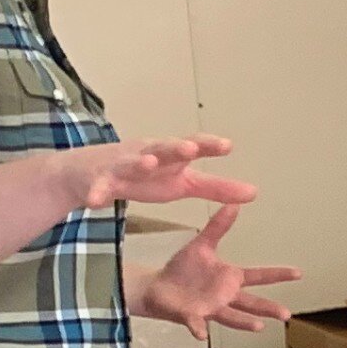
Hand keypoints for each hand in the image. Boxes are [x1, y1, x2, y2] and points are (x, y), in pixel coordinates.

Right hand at [69, 134, 259, 215]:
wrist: (92, 173)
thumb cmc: (145, 176)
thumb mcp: (182, 184)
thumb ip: (215, 188)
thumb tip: (254, 193)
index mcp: (169, 156)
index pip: (191, 146)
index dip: (208, 145)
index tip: (227, 146)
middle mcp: (146, 154)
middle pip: (162, 148)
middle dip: (175, 147)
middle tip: (191, 148)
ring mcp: (120, 166)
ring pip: (130, 162)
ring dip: (139, 162)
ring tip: (148, 163)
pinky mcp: (97, 181)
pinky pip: (97, 188)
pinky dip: (97, 193)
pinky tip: (96, 201)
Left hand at [132, 201, 299, 336]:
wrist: (159, 287)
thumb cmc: (183, 269)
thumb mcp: (202, 245)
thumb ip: (218, 227)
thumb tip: (233, 204)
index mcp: (231, 278)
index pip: (259, 276)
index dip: (279, 274)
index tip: (298, 273)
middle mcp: (226, 296)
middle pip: (252, 303)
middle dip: (268, 308)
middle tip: (286, 314)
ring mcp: (211, 308)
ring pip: (231, 317)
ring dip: (243, 322)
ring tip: (258, 326)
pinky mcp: (191, 316)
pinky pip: (197, 323)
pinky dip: (199, 329)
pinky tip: (203, 334)